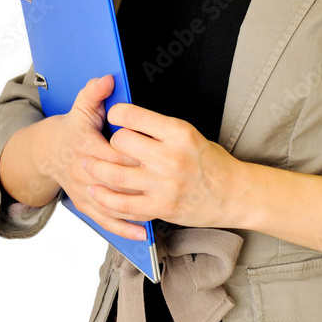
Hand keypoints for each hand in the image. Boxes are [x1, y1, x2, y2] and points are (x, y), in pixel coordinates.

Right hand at [44, 75, 147, 239]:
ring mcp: (84, 192)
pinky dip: (123, 228)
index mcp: (86, 147)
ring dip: (135, 211)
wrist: (46, 153)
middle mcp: (84, 173)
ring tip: (162, 214)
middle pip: (117, 182)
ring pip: (111, 205)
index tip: (159, 156)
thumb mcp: (81, 107)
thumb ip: (94, 93)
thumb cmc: (70, 129)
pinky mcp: (85, 205)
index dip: (137, 156)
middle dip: (142, 185)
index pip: (115, 154)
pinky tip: (142, 234)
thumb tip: (108, 79)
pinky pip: (104, 220)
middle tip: (170, 186)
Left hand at [81, 101, 242, 229]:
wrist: (233, 193)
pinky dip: (106, 199)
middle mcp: (169, 157)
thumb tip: (130, 120)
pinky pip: (124, 206)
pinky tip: (96, 192)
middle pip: (121, 143)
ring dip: (97, 169)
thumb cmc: (212, 162)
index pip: (135, 117)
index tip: (113, 115)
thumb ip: (160, 129)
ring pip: (116, 175)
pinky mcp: (160, 207)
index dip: (118, 114)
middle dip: (109, 141)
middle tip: (106, 143)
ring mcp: (164, 185)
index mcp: (178, 133)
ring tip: (88, 164)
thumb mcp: (190, 134)